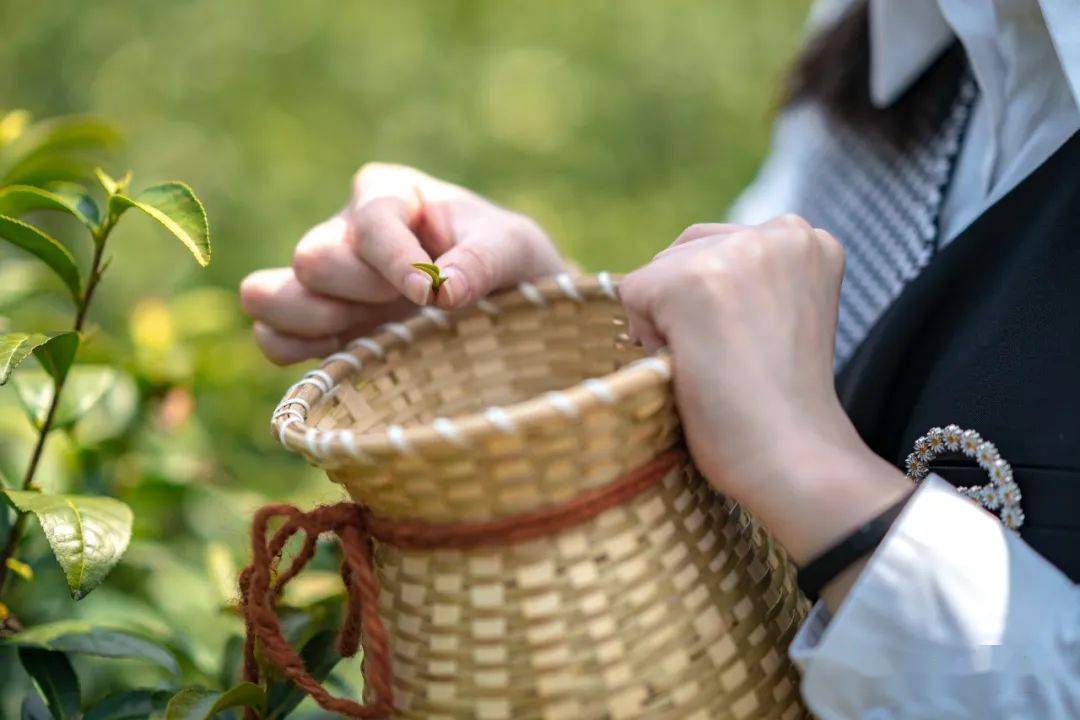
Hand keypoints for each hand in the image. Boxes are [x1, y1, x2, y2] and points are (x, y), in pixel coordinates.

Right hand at [240, 163, 564, 363]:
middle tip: (410, 312)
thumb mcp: (517, 250)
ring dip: (312, 321)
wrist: (512, 311)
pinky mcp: (317, 327)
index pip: (369, 222)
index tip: (432, 296)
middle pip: (312, 257)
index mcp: (390, 194)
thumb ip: (484, 259)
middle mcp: (346, 233)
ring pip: (265, 294)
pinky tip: (349, 359)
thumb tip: (444, 287)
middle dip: (359, 293)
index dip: (395, 262)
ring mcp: (326, 283)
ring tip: (369, 335)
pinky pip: (269, 337)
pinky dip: (295, 352)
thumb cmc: (513, 266)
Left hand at [620, 215, 910, 566]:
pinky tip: (689, 368)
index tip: (749, 349)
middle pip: (684, 251)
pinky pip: (631, 294)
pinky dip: (646, 337)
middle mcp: (779, 232)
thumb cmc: (779, 408)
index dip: (715, 304)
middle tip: (728, 363)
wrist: (794, 460)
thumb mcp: (782, 317)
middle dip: (685, 305)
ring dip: (665, 321)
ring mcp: (735, 252)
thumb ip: (749, 282)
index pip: (720, 248)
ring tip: (712, 366)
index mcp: (808, 240)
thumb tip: (663, 277)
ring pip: (656, 273)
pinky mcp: (690, 279)